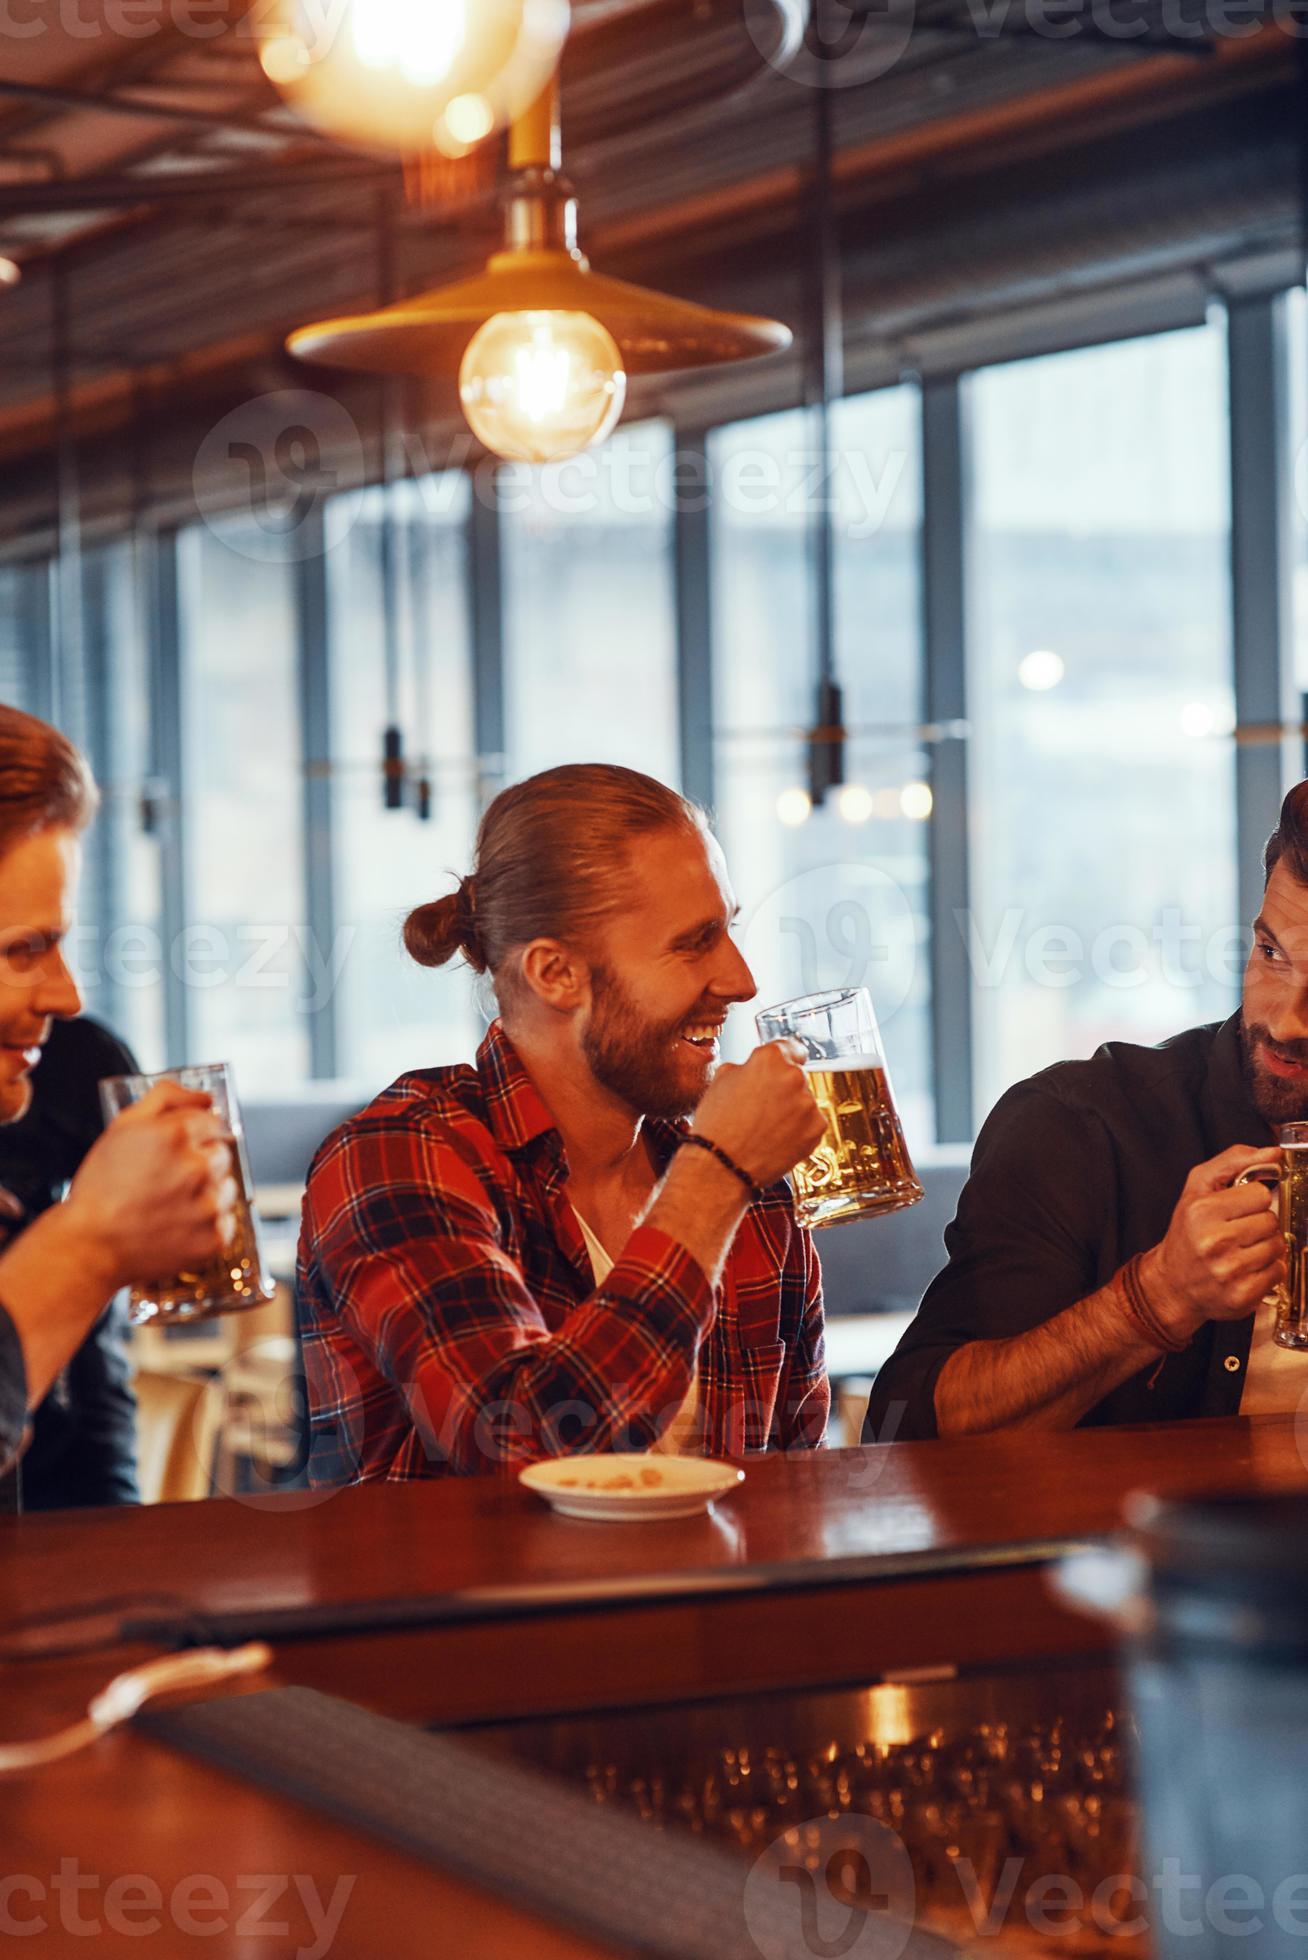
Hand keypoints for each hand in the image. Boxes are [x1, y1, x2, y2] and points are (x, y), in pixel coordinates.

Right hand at [63, 1081, 237, 1293]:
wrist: (90, 1245)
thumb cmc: (102, 1186)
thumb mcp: (123, 1126)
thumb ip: (167, 1097)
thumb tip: (206, 1096)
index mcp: (178, 1134)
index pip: (213, 1122)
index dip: (194, 1136)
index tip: (177, 1151)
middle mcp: (199, 1167)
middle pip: (222, 1154)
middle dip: (200, 1162)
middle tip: (166, 1180)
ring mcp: (209, 1205)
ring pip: (226, 1188)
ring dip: (207, 1192)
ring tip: (169, 1205)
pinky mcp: (214, 1238)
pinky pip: (225, 1221)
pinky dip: (207, 1224)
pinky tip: (177, 1225)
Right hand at [692, 1038, 825, 1188]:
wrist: (722, 1166)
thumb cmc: (717, 1125)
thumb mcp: (721, 1080)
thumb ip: (746, 1066)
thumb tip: (755, 1068)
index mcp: (770, 1059)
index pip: (790, 1047)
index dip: (784, 1056)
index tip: (786, 1063)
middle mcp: (794, 1077)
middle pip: (796, 1076)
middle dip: (783, 1088)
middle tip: (762, 1107)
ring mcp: (808, 1104)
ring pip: (803, 1101)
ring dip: (791, 1110)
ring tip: (766, 1127)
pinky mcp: (816, 1129)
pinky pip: (810, 1123)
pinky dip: (798, 1129)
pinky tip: (776, 1139)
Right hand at [1143, 1143, 1285, 1340]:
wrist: (1172, 1284)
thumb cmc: (1187, 1233)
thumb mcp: (1198, 1188)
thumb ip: (1233, 1161)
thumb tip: (1272, 1153)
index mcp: (1202, 1211)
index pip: (1260, 1194)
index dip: (1251, 1200)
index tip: (1236, 1209)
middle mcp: (1214, 1242)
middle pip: (1271, 1220)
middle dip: (1259, 1223)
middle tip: (1238, 1231)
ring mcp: (1229, 1271)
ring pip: (1277, 1246)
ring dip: (1265, 1246)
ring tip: (1242, 1250)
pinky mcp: (1242, 1295)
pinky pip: (1278, 1272)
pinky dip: (1268, 1269)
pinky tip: (1247, 1268)